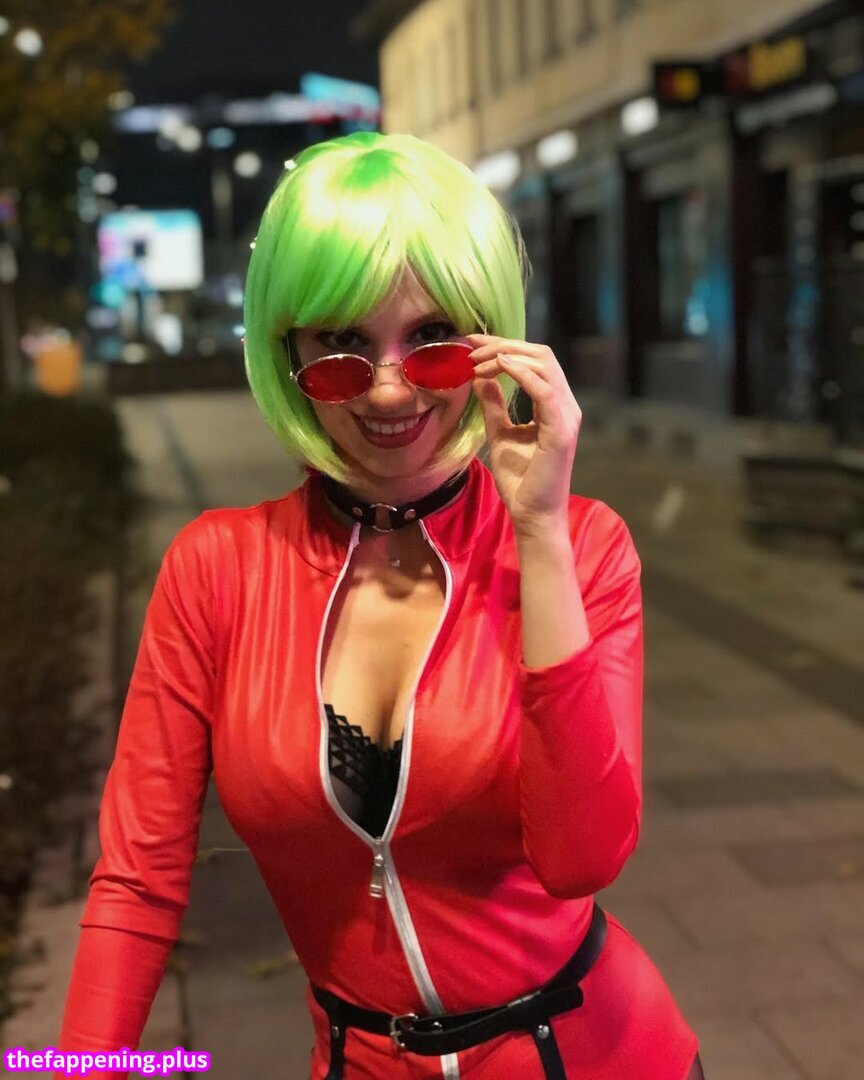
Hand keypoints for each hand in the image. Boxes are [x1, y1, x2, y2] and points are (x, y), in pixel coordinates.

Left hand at [467, 333, 581, 532]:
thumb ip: (494, 404)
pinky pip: (544, 390)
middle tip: (471, 347)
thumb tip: (482, 376)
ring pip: (544, 365)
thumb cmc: (520, 480)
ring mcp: (566, 416)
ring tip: (477, 360)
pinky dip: (520, 373)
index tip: (472, 344)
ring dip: (507, 356)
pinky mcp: (561, 431)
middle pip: (541, 355)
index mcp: (554, 404)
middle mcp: (566, 405)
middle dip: (504, 345)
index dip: (505, 346)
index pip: (535, 360)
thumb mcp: (500, 432)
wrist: (532, 514)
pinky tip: (497, 368)